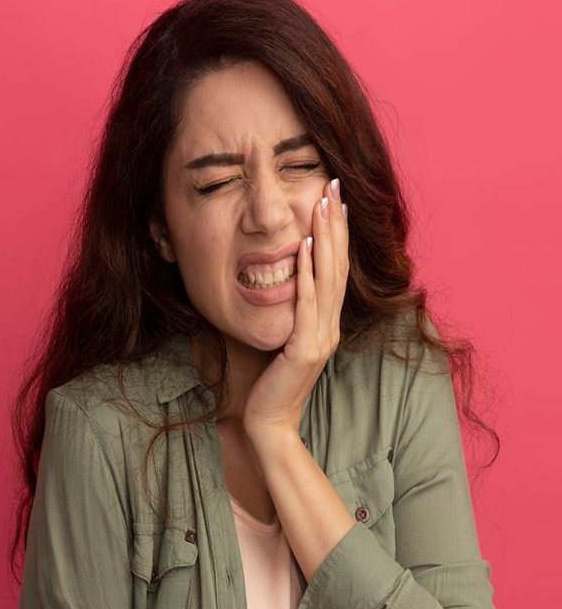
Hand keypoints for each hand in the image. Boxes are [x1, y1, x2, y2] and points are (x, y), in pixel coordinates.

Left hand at [242, 178, 348, 439]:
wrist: (270, 422)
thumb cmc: (271, 383)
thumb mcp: (284, 341)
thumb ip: (291, 314)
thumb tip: (283, 280)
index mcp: (327, 324)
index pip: (336, 271)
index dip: (337, 235)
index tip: (335, 201)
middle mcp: (330, 327)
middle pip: (338, 266)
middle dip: (336, 225)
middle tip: (335, 187)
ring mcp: (320, 338)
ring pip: (327, 279)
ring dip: (326, 239)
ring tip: (324, 205)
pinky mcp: (304, 349)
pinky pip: (307, 305)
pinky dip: (307, 274)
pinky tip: (305, 248)